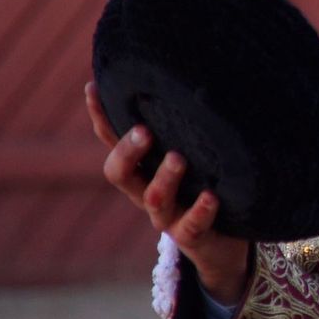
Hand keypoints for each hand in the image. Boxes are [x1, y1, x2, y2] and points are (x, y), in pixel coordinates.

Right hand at [86, 82, 250, 304]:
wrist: (224, 244)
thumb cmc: (204, 185)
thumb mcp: (192, 153)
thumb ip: (185, 126)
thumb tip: (190, 75)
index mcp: (142, 170)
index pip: (113, 141)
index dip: (100, 118)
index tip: (94, 88)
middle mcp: (146, 192)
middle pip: (119, 174)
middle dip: (127, 151)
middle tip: (144, 131)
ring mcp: (167, 216)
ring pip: (154, 199)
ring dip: (163, 178)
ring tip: (179, 158)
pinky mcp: (193, 235)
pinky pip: (192, 226)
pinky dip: (201, 210)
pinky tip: (211, 196)